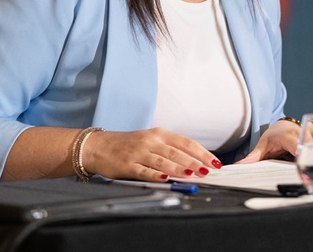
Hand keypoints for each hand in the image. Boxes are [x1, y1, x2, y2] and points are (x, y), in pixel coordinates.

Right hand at [83, 128, 220, 181]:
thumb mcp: (150, 141)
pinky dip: (156, 174)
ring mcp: (138, 153)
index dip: (202, 152)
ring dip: (180, 168)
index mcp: (159, 134)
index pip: (186, 142)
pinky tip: (166, 178)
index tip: (215, 162)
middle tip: (208, 171)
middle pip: (177, 152)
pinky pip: (144, 170)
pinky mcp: (127, 165)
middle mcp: (150, 141)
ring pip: (163, 160)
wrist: (98, 146)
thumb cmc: (127, 145)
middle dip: (195, 162)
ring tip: (193, 174)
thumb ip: (169, 150)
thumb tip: (194, 162)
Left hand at [234, 119, 302, 163]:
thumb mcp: (263, 146)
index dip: (298, 149)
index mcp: (288, 134)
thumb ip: (253, 157)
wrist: (284, 127)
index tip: (300, 156)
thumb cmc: (273, 138)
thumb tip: (238, 165)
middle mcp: (302, 131)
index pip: (295, 142)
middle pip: (310, 145)